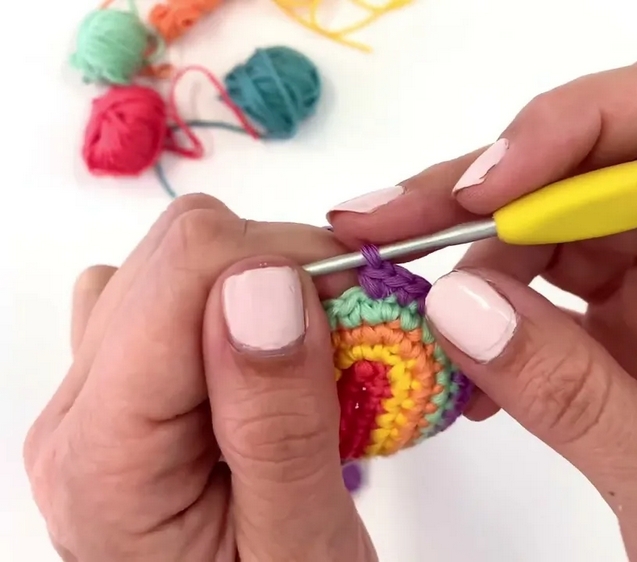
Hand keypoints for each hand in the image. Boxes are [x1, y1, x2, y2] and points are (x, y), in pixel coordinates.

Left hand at [24, 196, 376, 560]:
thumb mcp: (297, 545)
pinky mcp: (129, 391)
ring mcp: (98, 399)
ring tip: (319, 369)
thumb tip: (266, 283)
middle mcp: (79, 414)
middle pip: (178, 252)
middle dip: (288, 275)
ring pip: (178, 262)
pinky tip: (278, 370)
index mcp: (104, 455)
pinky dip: (247, 307)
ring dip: (269, 290)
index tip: (365, 316)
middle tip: (355, 351)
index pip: (184, 271)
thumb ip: (276, 422)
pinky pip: (177, 299)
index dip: (291, 268)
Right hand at [328, 52, 636, 559]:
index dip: (584, 123)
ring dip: (467, 248)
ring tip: (400, 300)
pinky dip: (476, 314)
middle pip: (591, 165)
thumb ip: (577, 398)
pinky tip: (448, 364)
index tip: (492, 183)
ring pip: (548, 223)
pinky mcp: (611, 338)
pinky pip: (530, 294)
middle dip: (488, 182)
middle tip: (389, 220)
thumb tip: (457, 305)